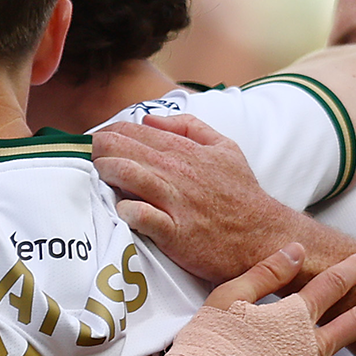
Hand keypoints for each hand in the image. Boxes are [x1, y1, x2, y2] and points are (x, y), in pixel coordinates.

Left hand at [93, 113, 303, 282]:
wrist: (264, 237)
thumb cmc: (241, 194)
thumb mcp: (226, 148)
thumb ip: (189, 127)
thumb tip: (149, 118)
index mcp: (187, 151)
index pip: (138, 131)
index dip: (112, 131)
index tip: (101, 138)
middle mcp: (179, 173)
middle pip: (127, 150)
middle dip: (101, 147)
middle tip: (91, 153)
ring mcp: (176, 203)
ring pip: (129, 176)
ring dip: (107, 171)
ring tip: (98, 172)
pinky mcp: (176, 234)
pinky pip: (142, 217)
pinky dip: (126, 210)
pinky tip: (119, 208)